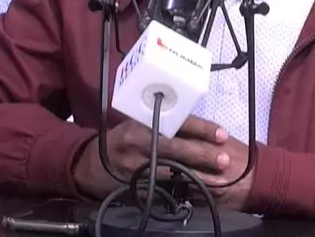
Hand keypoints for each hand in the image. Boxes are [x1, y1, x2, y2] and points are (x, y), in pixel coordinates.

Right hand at [71, 116, 254, 210]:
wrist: (89, 163)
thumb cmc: (122, 140)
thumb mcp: (137, 123)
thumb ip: (162, 124)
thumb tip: (199, 129)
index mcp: (141, 122)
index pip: (175, 122)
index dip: (201, 128)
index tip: (222, 135)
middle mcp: (137, 143)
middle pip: (175, 148)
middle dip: (202, 154)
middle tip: (224, 159)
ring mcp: (135, 166)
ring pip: (172, 171)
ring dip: (198, 176)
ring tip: (218, 180)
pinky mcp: (135, 185)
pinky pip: (163, 187)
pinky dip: (183, 189)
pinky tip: (199, 192)